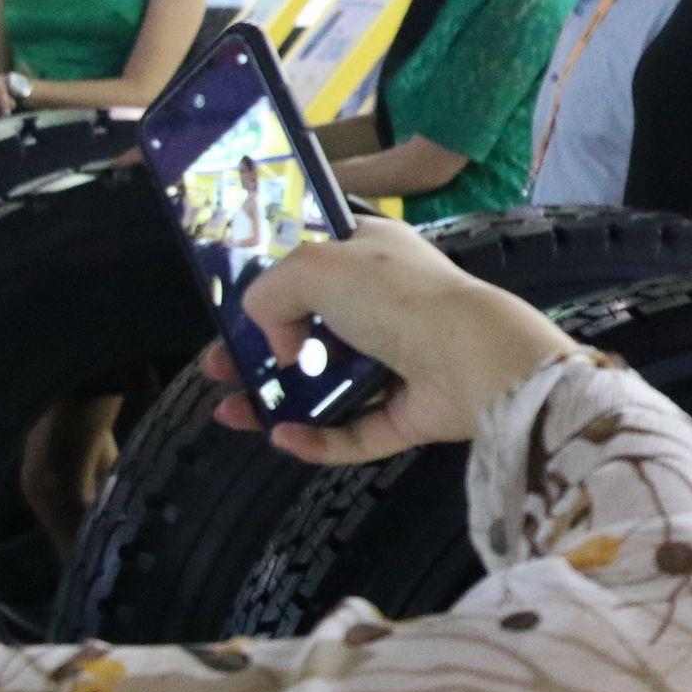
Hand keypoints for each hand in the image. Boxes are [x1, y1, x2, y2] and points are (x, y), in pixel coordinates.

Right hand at [203, 222, 573, 464]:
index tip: (233, 310)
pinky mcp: (412, 415)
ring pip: (329, 386)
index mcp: (373, 253)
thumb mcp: (316, 266)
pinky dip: (319, 439)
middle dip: (261, 351)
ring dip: (278, 399)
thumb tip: (277, 338)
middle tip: (218, 368)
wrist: (473, 357)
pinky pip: (356, 431)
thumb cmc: (394, 296)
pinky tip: (282, 437)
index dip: (273, 285)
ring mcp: (402, 361)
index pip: (317, 262)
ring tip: (231, 412)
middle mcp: (388, 304)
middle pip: (312, 330)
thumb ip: (273, 290)